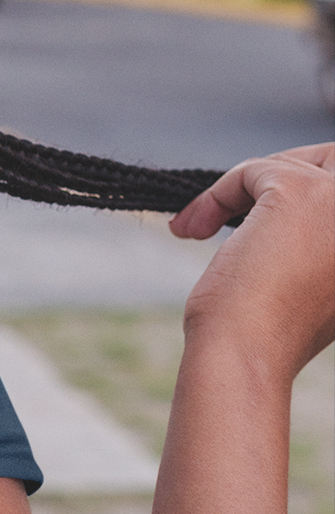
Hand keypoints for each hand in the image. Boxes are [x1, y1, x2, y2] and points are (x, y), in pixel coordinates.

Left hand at [170, 143, 334, 378]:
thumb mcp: (320, 274)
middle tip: (234, 209)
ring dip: (238, 190)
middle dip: (278, 176)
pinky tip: (193, 228)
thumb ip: (323, 235)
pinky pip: (252, 171)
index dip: (307, 185)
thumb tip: (291, 207)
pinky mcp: (301, 194)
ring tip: (200, 226)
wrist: (247, 353)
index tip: (259, 213)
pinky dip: (218, 193)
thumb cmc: (273, 327)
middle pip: (328, 160)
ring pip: (287, 164)